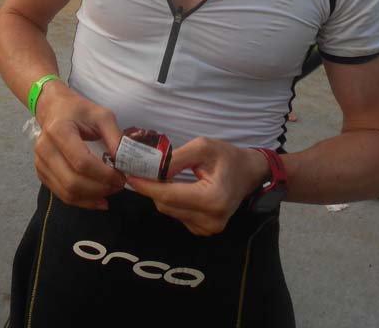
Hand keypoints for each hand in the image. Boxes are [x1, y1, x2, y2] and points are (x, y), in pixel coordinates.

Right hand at [33, 83, 125, 209]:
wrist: (53, 108)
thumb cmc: (79, 110)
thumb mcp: (102, 116)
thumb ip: (115, 137)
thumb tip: (127, 162)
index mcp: (59, 131)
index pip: (81, 162)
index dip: (104, 174)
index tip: (121, 176)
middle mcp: (45, 149)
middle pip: (72, 182)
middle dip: (100, 188)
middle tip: (119, 185)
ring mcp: (40, 163)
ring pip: (67, 192)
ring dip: (92, 198)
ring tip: (110, 191)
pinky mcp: (41, 173)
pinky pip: (61, 194)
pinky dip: (81, 201)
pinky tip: (97, 199)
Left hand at [128, 138, 267, 235]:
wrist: (249, 172)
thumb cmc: (227, 156)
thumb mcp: (202, 148)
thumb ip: (176, 159)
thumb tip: (150, 169)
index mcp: (212, 199)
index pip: (169, 196)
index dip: (146, 186)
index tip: (129, 175)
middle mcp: (211, 220)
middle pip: (166, 205)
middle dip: (151, 187)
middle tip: (140, 170)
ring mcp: (208, 229)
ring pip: (170, 211)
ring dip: (161, 194)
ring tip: (159, 176)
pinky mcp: (204, 230)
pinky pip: (178, 215)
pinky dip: (172, 201)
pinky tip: (177, 187)